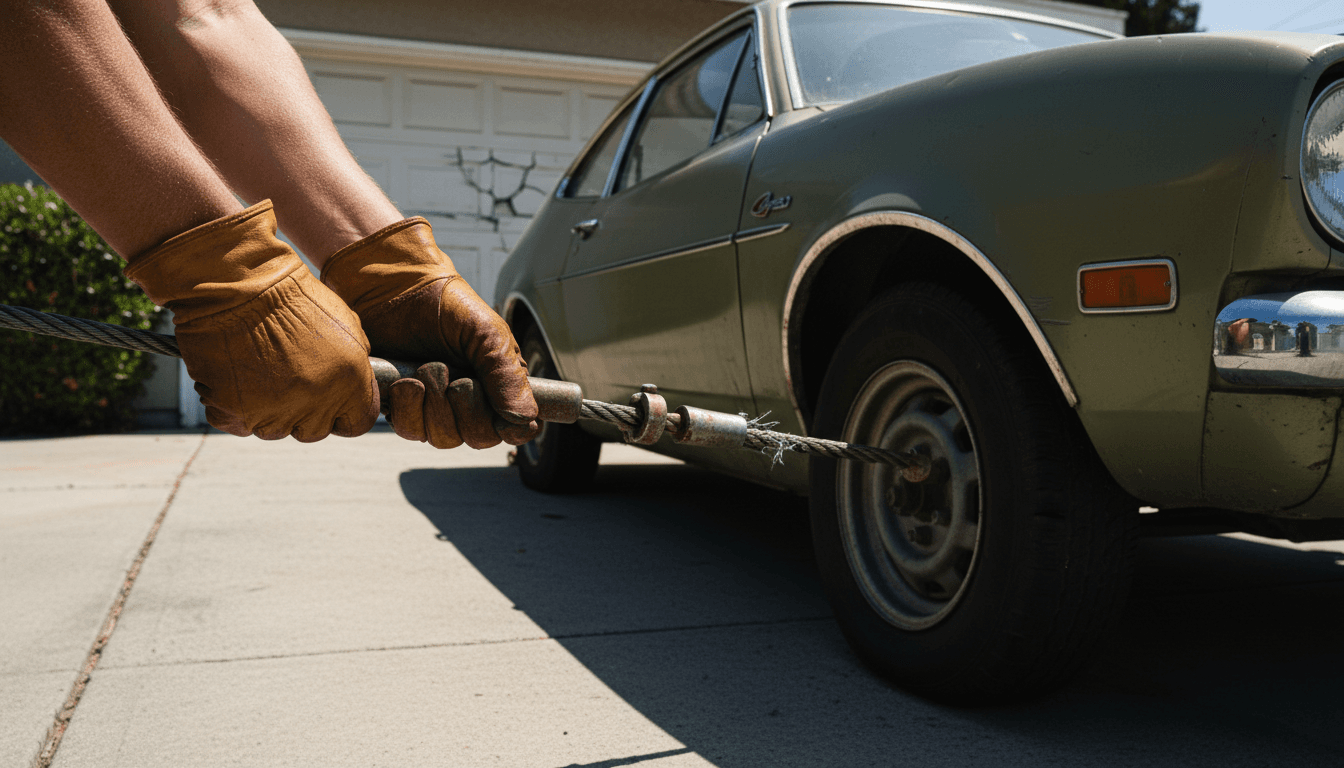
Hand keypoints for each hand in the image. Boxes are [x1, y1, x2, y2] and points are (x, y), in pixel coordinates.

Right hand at [125, 201, 378, 440]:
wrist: (240, 283)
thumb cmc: (292, 297)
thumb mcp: (344, 324)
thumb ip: (355, 362)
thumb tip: (356, 385)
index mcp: (350, 381)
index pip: (357, 423)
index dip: (344, 415)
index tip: (330, 406)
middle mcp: (317, 401)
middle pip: (313, 431)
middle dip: (303, 413)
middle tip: (286, 382)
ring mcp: (275, 409)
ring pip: (274, 430)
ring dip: (267, 410)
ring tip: (258, 373)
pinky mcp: (237, 410)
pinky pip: (237, 425)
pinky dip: (232, 409)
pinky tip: (234, 380)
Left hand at [320, 218, 538, 447]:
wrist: (395, 290)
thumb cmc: (447, 306)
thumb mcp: (487, 334)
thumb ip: (508, 376)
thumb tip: (525, 418)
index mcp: (497, 385)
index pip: (514, 427)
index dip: (511, 428)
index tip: (503, 418)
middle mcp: (467, 402)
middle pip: (478, 438)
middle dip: (466, 408)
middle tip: (456, 377)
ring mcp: (433, 408)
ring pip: (443, 437)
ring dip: (435, 405)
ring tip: (429, 369)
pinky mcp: (402, 407)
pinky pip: (409, 429)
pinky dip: (409, 406)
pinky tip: (407, 381)